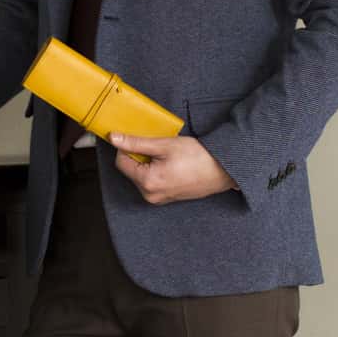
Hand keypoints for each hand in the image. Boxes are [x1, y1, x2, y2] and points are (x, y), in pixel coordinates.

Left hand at [109, 133, 237, 204]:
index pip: (121, 162)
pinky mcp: (167, 199)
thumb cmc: (198, 157)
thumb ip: (136, 143)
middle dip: (140, 156)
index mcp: (147, 182)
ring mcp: (159, 199)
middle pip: (131, 170)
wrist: (223, 171)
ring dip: (149, 164)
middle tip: (158, 147)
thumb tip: (114, 138)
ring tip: (168, 157)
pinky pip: (153, 183)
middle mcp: (150, 195)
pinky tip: (172, 165)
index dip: (127, 147)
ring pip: (142, 176)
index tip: (138, 137)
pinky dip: (156, 172)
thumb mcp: (164, 145)